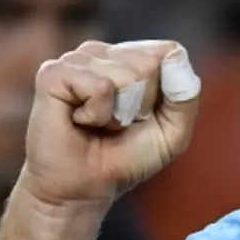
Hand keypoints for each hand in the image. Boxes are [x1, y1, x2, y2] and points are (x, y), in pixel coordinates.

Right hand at [19, 40, 201, 209]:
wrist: (85, 188)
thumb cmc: (127, 157)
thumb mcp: (173, 131)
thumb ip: (185, 94)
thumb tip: (175, 54)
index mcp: (128, 57)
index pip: (168, 53)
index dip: (165, 94)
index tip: (142, 117)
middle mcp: (101, 52)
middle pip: (150, 62)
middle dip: (142, 104)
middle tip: (118, 123)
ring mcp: (75, 59)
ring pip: (128, 74)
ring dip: (120, 113)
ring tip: (100, 124)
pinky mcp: (54, 73)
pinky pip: (100, 86)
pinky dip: (99, 114)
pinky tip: (81, 121)